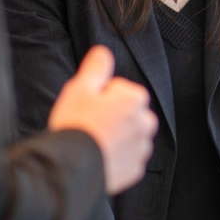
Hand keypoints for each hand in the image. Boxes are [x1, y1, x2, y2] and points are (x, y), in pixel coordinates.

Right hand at [49, 45, 156, 193]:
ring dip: (114, 136)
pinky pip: (126, 157)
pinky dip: (115, 157)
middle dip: (111, 115)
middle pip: (126, 112)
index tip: (87, 107)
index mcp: (135, 99)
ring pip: (127, 135)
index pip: (118, 89)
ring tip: (92, 142)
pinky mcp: (136, 168)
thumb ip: (96, 67)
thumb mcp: (81, 88)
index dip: (99, 96)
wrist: (72, 167)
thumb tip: (103, 52)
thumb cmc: (76, 124)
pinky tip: (98, 157)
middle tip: (88, 124)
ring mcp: (142, 147)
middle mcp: (146, 122)